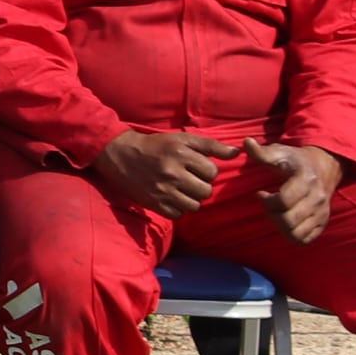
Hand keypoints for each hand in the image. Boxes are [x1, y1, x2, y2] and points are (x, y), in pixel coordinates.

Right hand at [95, 127, 235, 216]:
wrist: (118, 154)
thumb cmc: (155, 146)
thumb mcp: (181, 139)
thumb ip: (210, 145)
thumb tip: (237, 152)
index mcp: (181, 154)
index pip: (211, 171)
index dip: (205, 170)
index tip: (193, 167)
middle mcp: (172, 172)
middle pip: (205, 191)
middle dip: (200, 186)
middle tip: (187, 179)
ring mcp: (162, 190)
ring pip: (194, 205)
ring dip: (190, 199)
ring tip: (180, 189)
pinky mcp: (153, 203)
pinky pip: (178, 215)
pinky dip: (177, 209)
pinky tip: (170, 198)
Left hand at [250, 139, 339, 243]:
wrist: (324, 166)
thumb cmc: (295, 160)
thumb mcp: (279, 152)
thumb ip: (262, 152)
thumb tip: (246, 142)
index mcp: (306, 180)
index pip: (284, 201)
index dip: (267, 201)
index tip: (260, 193)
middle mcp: (317, 198)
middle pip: (289, 220)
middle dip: (272, 215)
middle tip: (267, 206)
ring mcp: (321, 212)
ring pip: (297, 234)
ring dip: (280, 227)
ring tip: (275, 214)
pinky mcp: (322, 222)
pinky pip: (305, 239)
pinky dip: (291, 235)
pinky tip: (285, 221)